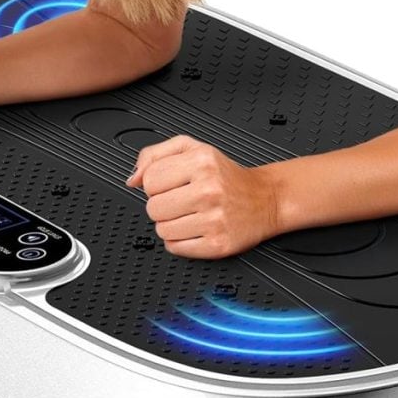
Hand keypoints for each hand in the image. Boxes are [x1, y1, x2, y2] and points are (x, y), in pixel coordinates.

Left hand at [124, 135, 279, 258]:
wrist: (265, 199)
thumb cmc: (226, 175)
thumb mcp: (192, 149)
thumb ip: (155, 155)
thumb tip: (133, 179)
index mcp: (201, 161)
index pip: (149, 180)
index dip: (156, 184)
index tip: (172, 184)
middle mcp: (209, 189)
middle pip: (153, 208)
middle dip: (163, 206)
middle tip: (182, 201)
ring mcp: (215, 219)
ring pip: (162, 230)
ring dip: (171, 225)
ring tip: (190, 215)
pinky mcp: (218, 244)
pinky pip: (176, 248)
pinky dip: (180, 241)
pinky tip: (195, 229)